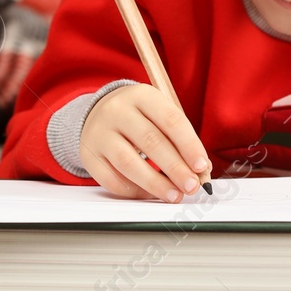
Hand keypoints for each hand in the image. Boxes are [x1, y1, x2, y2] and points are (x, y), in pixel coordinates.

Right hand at [79, 84, 211, 202]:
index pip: (170, 120)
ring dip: (156, 184)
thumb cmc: (138, 116)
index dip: (189, 145)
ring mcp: (100, 133)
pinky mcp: (88, 155)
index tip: (202, 166)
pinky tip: (150, 194)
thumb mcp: (158, 113)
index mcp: (141, 95)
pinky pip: (111, 179)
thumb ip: (179, 139)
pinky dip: (134, 191)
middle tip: (192, 186)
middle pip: (150, 141)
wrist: (99, 112)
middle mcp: (117, 111)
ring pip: (128, 163)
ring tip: (174, 195)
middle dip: (175, 168)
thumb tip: (200, 170)